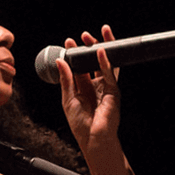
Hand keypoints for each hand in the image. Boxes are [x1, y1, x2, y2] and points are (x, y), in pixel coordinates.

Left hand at [57, 25, 121, 153]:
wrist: (92, 138)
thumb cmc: (80, 125)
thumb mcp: (68, 99)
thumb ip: (66, 80)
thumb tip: (60, 61)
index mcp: (83, 88)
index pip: (79, 67)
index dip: (74, 54)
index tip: (69, 43)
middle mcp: (95, 86)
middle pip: (92, 62)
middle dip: (89, 48)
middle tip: (83, 36)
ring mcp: (105, 87)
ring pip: (104, 64)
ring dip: (101, 49)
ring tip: (96, 35)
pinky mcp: (113, 91)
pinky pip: (110, 73)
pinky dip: (105, 62)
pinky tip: (100, 51)